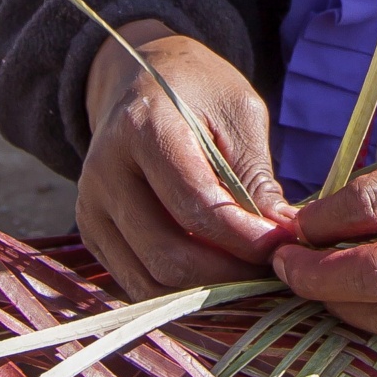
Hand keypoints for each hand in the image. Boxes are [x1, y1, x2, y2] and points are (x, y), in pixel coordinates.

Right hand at [77, 22, 297, 298]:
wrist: (140, 80)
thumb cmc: (200, 92)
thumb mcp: (239, 113)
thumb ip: (254, 176)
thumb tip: (282, 236)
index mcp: (143, 128)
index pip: (194, 204)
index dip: (244, 237)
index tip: (284, 245)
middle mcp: (105, 173)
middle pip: (167, 255)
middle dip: (228, 274)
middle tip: (274, 270)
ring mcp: (91, 209)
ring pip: (149, 282)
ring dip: (206, 294)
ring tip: (252, 279)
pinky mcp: (93, 235)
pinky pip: (138, 284)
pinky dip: (182, 296)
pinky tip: (220, 281)